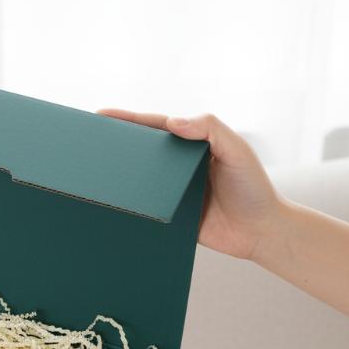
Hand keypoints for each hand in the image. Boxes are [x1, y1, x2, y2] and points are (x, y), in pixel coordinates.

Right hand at [98, 110, 283, 260]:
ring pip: (140, 180)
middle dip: (116, 145)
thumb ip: (210, 130)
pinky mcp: (170, 217)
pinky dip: (129, 206)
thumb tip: (172, 122)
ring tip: (91, 173)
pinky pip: (145, 209)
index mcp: (192, 145)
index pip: (155, 127)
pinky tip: (110, 205)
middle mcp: (179, 166)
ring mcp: (173, 192)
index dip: (127, 120)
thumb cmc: (253, 188)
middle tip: (87, 142)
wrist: (261, 233)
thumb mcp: (237, 151)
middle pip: (142, 152)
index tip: (100, 115)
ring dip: (119, 177)